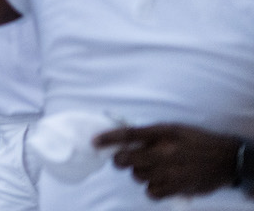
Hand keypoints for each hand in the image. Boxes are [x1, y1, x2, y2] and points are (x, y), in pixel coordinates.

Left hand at [94, 124, 241, 199]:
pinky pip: (152, 192)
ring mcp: (170, 171)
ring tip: (152, 169)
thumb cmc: (196, 141)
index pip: (129, 134)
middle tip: (127, 158)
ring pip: (138, 176)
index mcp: (162, 134)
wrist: (226, 158)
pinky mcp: (177, 188)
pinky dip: (151, 188)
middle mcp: (164, 152)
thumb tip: (125, 137)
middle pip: (127, 159)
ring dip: (140, 173)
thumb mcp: (173, 129)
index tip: (94, 142)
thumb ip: (150, 134)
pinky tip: (158, 181)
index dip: (108, 138)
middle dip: (123, 159)